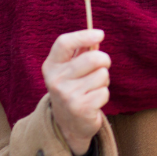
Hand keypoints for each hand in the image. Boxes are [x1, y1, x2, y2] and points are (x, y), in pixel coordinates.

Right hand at [42, 29, 110, 155]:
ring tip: (93, 87)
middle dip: (104, 60)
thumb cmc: (74, 86)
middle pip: (93, 58)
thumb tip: (97, 36)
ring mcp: (67, 95)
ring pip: (102, 75)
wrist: (68, 123)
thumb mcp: (71, 68)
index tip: (100, 34)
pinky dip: (104, 95)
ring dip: (103, 80)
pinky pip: (104, 92)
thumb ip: (82, 51)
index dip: (84, 36)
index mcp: (51, 66)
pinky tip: (93, 100)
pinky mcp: (80, 109)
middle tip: (102, 66)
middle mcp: (56, 80)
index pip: (64, 43)